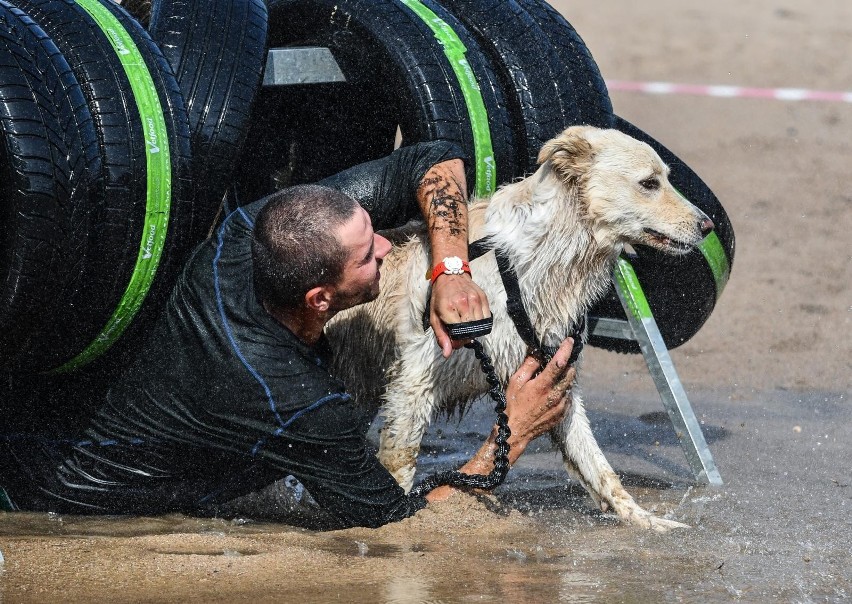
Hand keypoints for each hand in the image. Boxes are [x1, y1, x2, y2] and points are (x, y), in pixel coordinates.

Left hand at [429, 273, 490, 356]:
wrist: (450, 274)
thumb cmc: (440, 297)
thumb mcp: (434, 316)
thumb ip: (441, 336)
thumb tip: (447, 354)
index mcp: (448, 308)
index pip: (459, 336)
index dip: (457, 342)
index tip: (454, 338)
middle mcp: (463, 303)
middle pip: (471, 332)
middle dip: (465, 336)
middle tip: (459, 331)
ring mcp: (475, 299)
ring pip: (480, 326)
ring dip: (473, 329)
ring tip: (465, 322)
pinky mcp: (483, 297)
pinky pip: (486, 318)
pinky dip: (481, 322)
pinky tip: (472, 316)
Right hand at [503, 338, 576, 459]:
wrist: (517, 430)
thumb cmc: (513, 405)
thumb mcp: (516, 382)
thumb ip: (528, 366)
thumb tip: (538, 353)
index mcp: (542, 386)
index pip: (558, 363)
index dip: (566, 350)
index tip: (570, 341)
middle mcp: (554, 395)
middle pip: (570, 373)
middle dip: (568, 364)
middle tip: (562, 361)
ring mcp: (560, 406)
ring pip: (570, 386)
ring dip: (566, 378)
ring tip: (555, 378)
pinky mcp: (562, 414)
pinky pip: (568, 398)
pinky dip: (564, 392)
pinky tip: (553, 393)